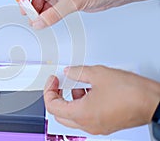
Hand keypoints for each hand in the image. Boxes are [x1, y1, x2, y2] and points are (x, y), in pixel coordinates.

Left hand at [44, 65, 159, 134]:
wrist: (154, 103)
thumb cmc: (132, 93)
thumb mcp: (99, 74)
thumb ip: (78, 72)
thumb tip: (68, 72)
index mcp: (82, 114)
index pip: (52, 106)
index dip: (48, 90)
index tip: (53, 80)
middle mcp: (88, 124)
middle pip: (60, 114)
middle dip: (56, 96)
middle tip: (59, 83)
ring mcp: (97, 126)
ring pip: (72, 116)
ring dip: (70, 99)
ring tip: (77, 84)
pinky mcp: (105, 125)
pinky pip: (85, 117)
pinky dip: (81, 104)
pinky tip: (90, 90)